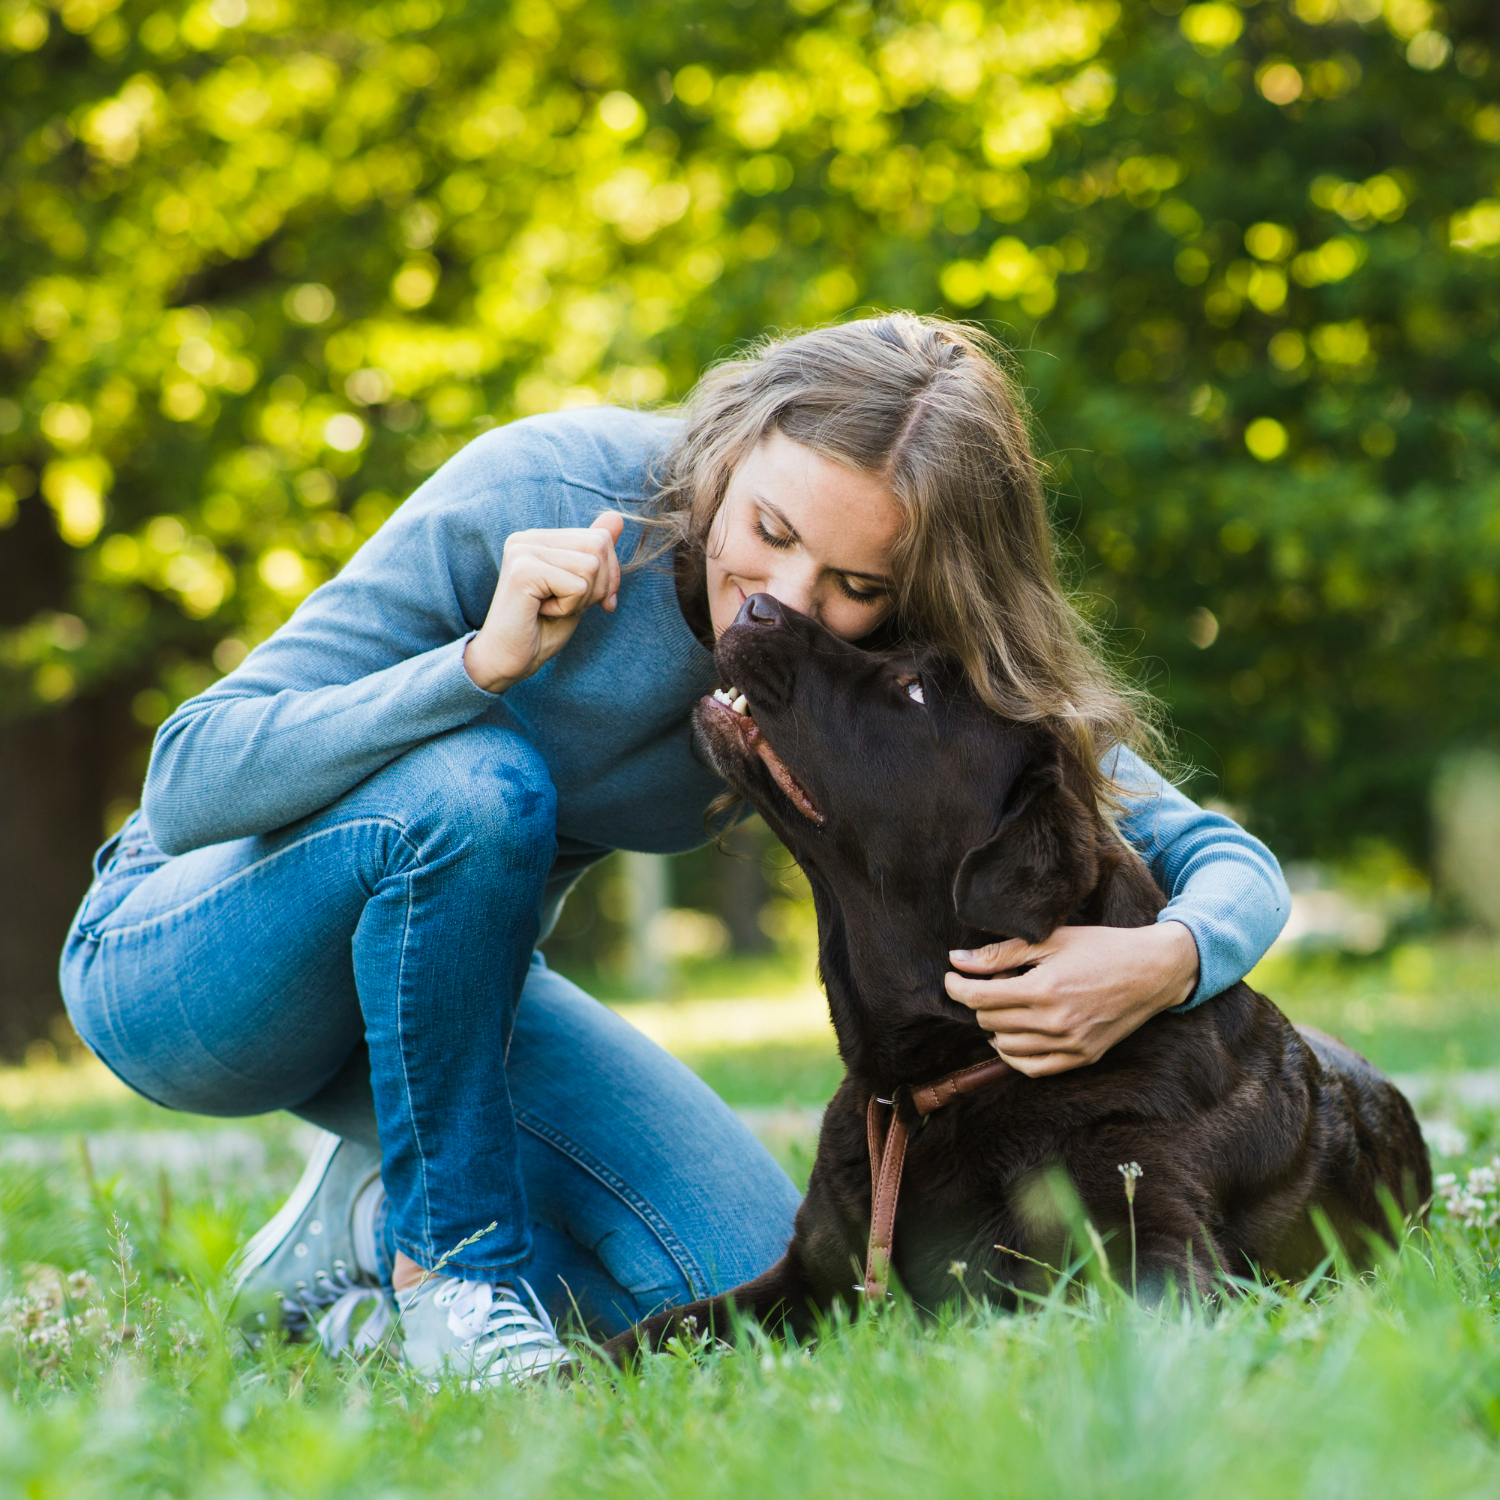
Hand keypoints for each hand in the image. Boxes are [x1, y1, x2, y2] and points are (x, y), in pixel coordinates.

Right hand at [463, 511, 624, 691]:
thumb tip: (617, 517)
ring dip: (581, 599)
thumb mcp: (579, 588)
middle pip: (599, 546)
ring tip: (551, 609)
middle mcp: (527, 538)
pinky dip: (569, 608)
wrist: (507, 661)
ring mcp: (522, 551)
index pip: (600, 538)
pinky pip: (577, 585)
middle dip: (598, 587)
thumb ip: (594, 553)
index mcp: (540, 538)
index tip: (590, 601)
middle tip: (566, 606)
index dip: (609, 575)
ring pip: (591, 566)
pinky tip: (542, 613)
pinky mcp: (523, 571)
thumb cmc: (541, 629)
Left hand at [943, 921, 1199, 1077]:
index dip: (957, 987)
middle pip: (990, 1021)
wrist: (1151, 971)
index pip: (980, 998)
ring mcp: (1070, 1044)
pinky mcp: (1082, 1057)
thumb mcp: (1050, 940)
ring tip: (1005, 1006)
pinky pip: (1033, 1068)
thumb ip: (1001, 954)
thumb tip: (957, 961)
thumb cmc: (1100, 948)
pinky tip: (1014, 1034)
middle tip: (989, 984)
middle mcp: (1056, 1022)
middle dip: (979, 1002)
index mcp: (1045, 989)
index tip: (952, 978)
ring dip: (995, 1027)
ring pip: (1006, 1047)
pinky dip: (1015, 1054)